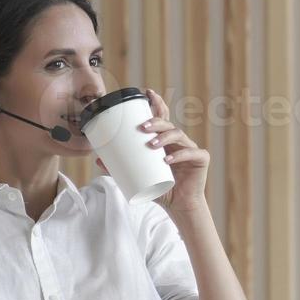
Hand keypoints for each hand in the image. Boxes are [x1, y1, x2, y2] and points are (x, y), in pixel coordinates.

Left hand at [94, 87, 209, 217]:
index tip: (147, 93)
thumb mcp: (139, 177)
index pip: (162, 118)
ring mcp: (192, 148)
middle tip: (141, 128)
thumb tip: (98, 159)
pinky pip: (191, 153)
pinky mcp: (201, 159)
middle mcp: (179, 142)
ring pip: (179, 135)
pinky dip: (180, 155)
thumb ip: (120, 169)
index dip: (157, 103)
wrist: (180, 206)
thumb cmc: (162, 189)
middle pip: (168, 124)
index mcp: (166, 141)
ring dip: (164, 137)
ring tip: (151, 144)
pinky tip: (168, 160)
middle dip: (155, 122)